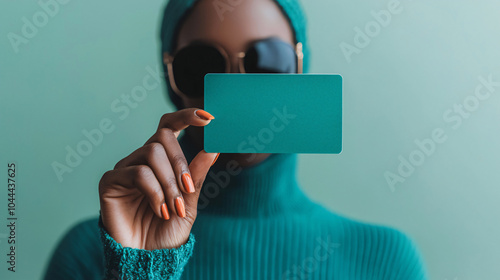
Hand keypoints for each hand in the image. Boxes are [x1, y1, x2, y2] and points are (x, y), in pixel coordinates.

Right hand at [98, 108, 217, 249]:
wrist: (149, 256)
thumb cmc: (168, 228)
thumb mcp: (189, 200)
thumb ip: (196, 174)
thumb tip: (213, 148)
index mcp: (161, 159)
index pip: (169, 126)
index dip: (186, 116)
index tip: (209, 117)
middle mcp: (141, 159)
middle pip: (162, 137)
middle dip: (180, 164)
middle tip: (187, 191)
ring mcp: (124, 168)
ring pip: (152, 153)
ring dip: (169, 183)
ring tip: (174, 208)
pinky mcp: (110, 181)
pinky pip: (138, 173)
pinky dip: (155, 192)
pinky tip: (161, 210)